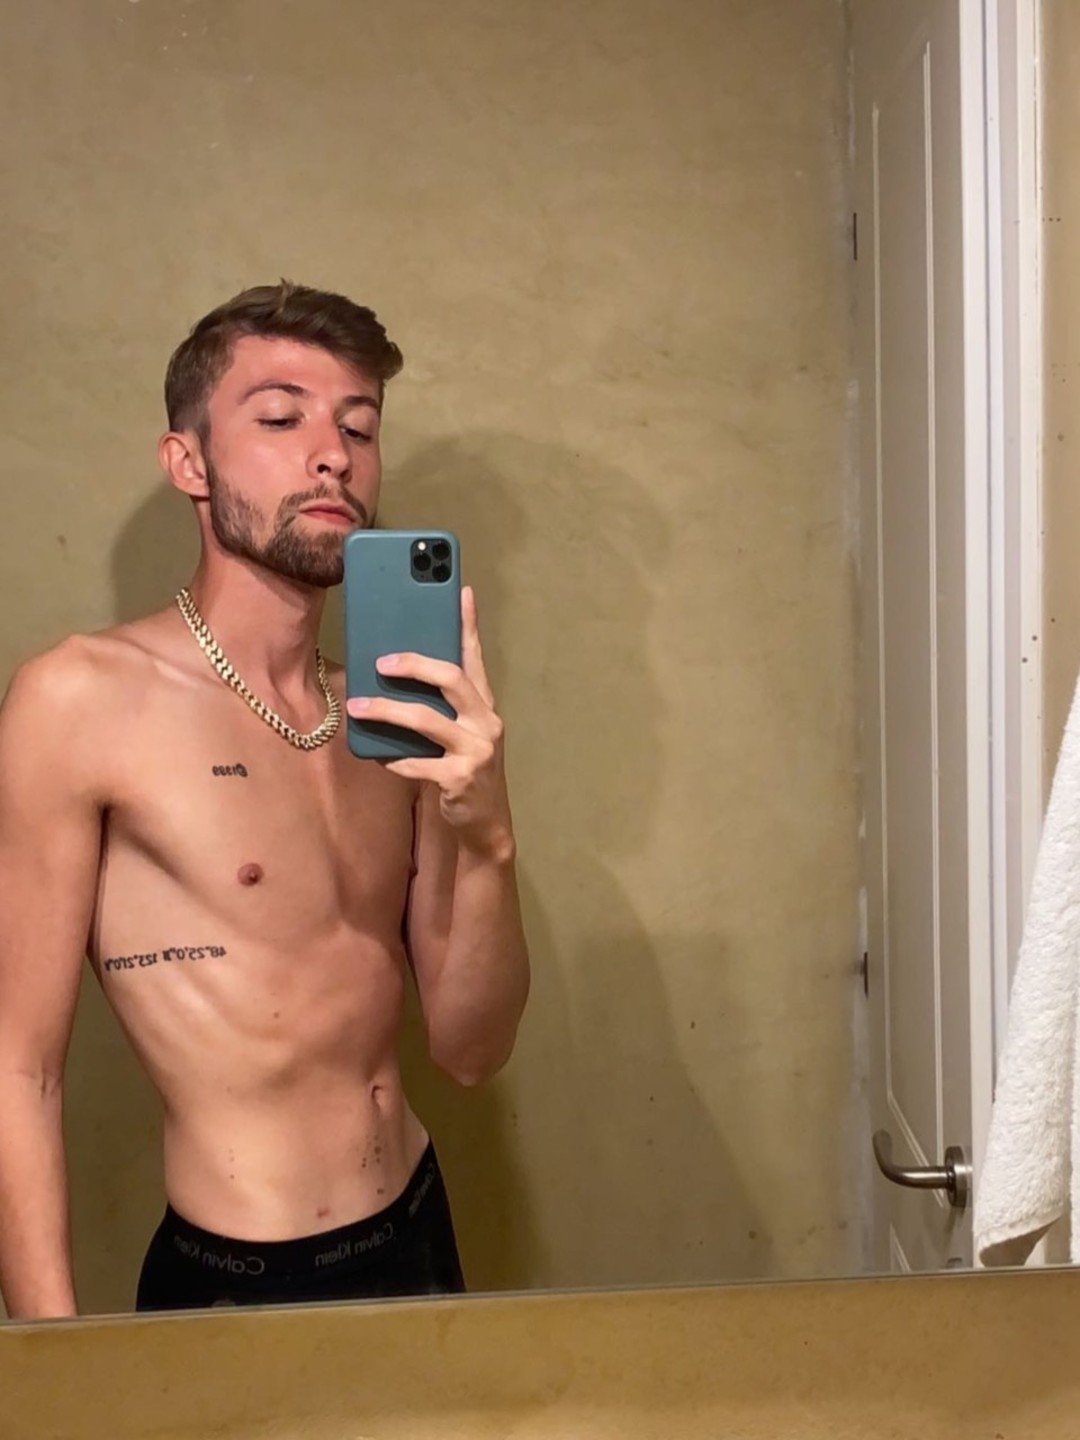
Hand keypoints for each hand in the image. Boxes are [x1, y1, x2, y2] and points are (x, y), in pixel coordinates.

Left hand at [345, 586, 513, 858]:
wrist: (486, 824)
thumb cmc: (465, 769)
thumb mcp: (462, 733)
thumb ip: (443, 707)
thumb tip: (398, 673)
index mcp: (485, 706)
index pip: (475, 657)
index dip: (468, 624)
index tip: (462, 591)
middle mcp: (486, 722)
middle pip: (452, 679)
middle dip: (415, 664)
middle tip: (381, 661)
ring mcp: (476, 751)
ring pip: (427, 720)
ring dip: (388, 711)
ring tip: (358, 707)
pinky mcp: (460, 779)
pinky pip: (418, 765)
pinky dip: (394, 760)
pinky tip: (378, 757)